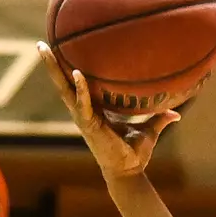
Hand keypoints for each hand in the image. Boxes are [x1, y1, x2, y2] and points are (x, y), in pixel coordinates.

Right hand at [38, 42, 177, 180]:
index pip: (77, 86)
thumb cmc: (135, 153)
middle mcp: (84, 112)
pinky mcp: (89, 126)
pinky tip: (77, 74)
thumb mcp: (148, 131)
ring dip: (54, 71)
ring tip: (43, 50)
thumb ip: (159, 118)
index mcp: (94, 111)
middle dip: (52, 65)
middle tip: (39, 44)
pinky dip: (80, 89)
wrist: (129, 173)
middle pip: (63, 85)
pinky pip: (82, 104)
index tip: (62, 50)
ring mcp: (84, 118)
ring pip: (64, 91)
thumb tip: (176, 112)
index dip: (68, 70)